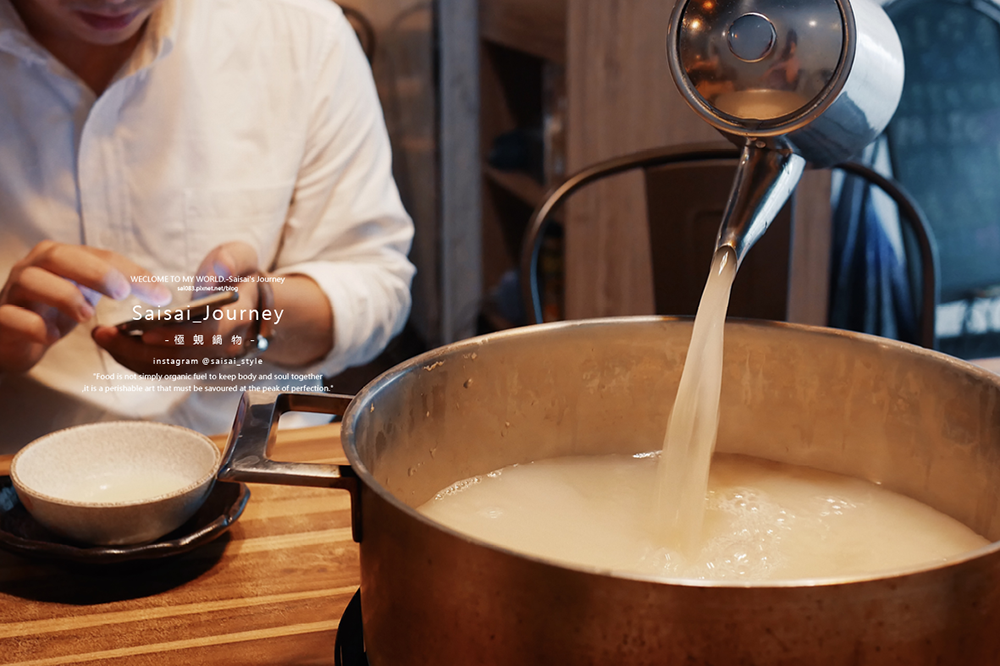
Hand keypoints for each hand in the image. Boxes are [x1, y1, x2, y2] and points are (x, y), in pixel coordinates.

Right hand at [0, 242, 170, 373]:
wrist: (10, 337)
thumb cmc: (52, 311)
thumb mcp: (86, 294)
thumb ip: (117, 287)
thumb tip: (162, 294)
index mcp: (61, 257)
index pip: (101, 256)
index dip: (132, 272)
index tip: (161, 295)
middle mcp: (34, 267)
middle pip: (61, 256)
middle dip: (96, 272)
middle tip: (122, 293)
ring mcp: (13, 291)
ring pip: (32, 280)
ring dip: (64, 296)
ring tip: (86, 316)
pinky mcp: (0, 318)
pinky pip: (13, 316)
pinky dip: (34, 325)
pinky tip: (51, 336)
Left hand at [92, 242, 262, 374]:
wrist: (254, 304)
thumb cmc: (242, 276)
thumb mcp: (243, 257)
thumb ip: (231, 260)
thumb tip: (212, 276)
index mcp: (238, 319)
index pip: (208, 335)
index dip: (178, 336)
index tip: (147, 331)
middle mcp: (225, 346)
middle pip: (179, 357)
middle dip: (139, 349)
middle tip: (103, 333)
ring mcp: (209, 359)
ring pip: (167, 367)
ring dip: (131, 357)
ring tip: (102, 337)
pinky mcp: (194, 364)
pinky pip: (163, 369)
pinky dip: (136, 360)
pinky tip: (114, 344)